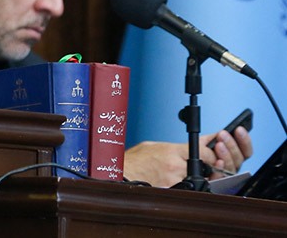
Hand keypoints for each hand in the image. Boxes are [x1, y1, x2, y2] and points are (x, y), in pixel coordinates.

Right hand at [122, 126, 253, 186]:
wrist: (121, 174)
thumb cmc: (134, 160)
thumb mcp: (154, 146)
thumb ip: (174, 147)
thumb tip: (193, 144)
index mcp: (172, 150)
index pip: (204, 150)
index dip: (212, 153)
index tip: (214, 154)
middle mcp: (175, 165)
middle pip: (204, 167)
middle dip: (207, 168)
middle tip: (206, 166)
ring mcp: (173, 180)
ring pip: (196, 180)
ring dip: (195, 179)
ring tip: (184, 175)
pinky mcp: (170, 191)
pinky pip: (185, 190)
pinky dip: (184, 187)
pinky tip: (177, 184)